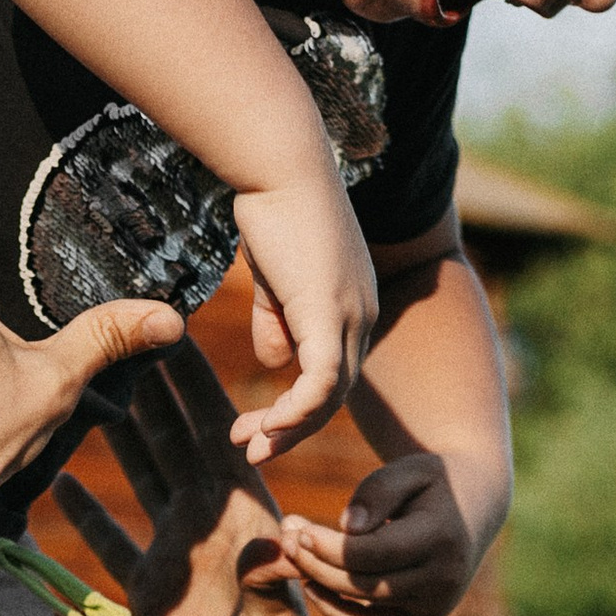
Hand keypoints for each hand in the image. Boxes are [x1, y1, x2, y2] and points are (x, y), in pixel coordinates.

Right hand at [54, 345, 330, 615]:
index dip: (194, 379)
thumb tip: (271, 547)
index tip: (170, 327)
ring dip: (116, 433)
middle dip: (148, 384)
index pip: (216, 429)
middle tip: (115, 330)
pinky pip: (114, 540)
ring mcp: (179, 551)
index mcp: (242, 513)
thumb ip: (273, 585)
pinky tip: (59, 482)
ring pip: (141, 475)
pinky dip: (88, 512)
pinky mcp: (153, 588)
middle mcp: (208, 521)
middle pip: (172, 437)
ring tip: (85, 386)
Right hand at [225, 159, 380, 462]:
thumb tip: (275, 366)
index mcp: (354, 305)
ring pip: (332, 397)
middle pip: (336, 394)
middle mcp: (364, 313)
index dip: (297, 407)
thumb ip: (277, 322)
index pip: (334, 373)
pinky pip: (322, 384)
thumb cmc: (272, 207)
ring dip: (290, 428)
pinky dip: (296, 412)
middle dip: (293, 429)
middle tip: (252, 452)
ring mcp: (352, 314)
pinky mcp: (331, 313)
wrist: (278, 163)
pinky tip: (268, 427)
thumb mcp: (273, 277)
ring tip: (252, 447)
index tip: (255, 426)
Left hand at [276, 449, 476, 615]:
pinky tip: (312, 585)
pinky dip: (339, 612)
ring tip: (293, 555)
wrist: (473, 507)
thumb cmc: (432, 481)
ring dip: (321, 584)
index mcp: (442, 539)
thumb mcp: (409, 469)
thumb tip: (346, 526)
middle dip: (316, 562)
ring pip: (364, 607)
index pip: (372, 553)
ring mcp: (435, 606)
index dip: (327, 546)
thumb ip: (378, 491)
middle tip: (284, 537)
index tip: (294, 527)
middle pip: (363, 583)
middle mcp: (443, 580)